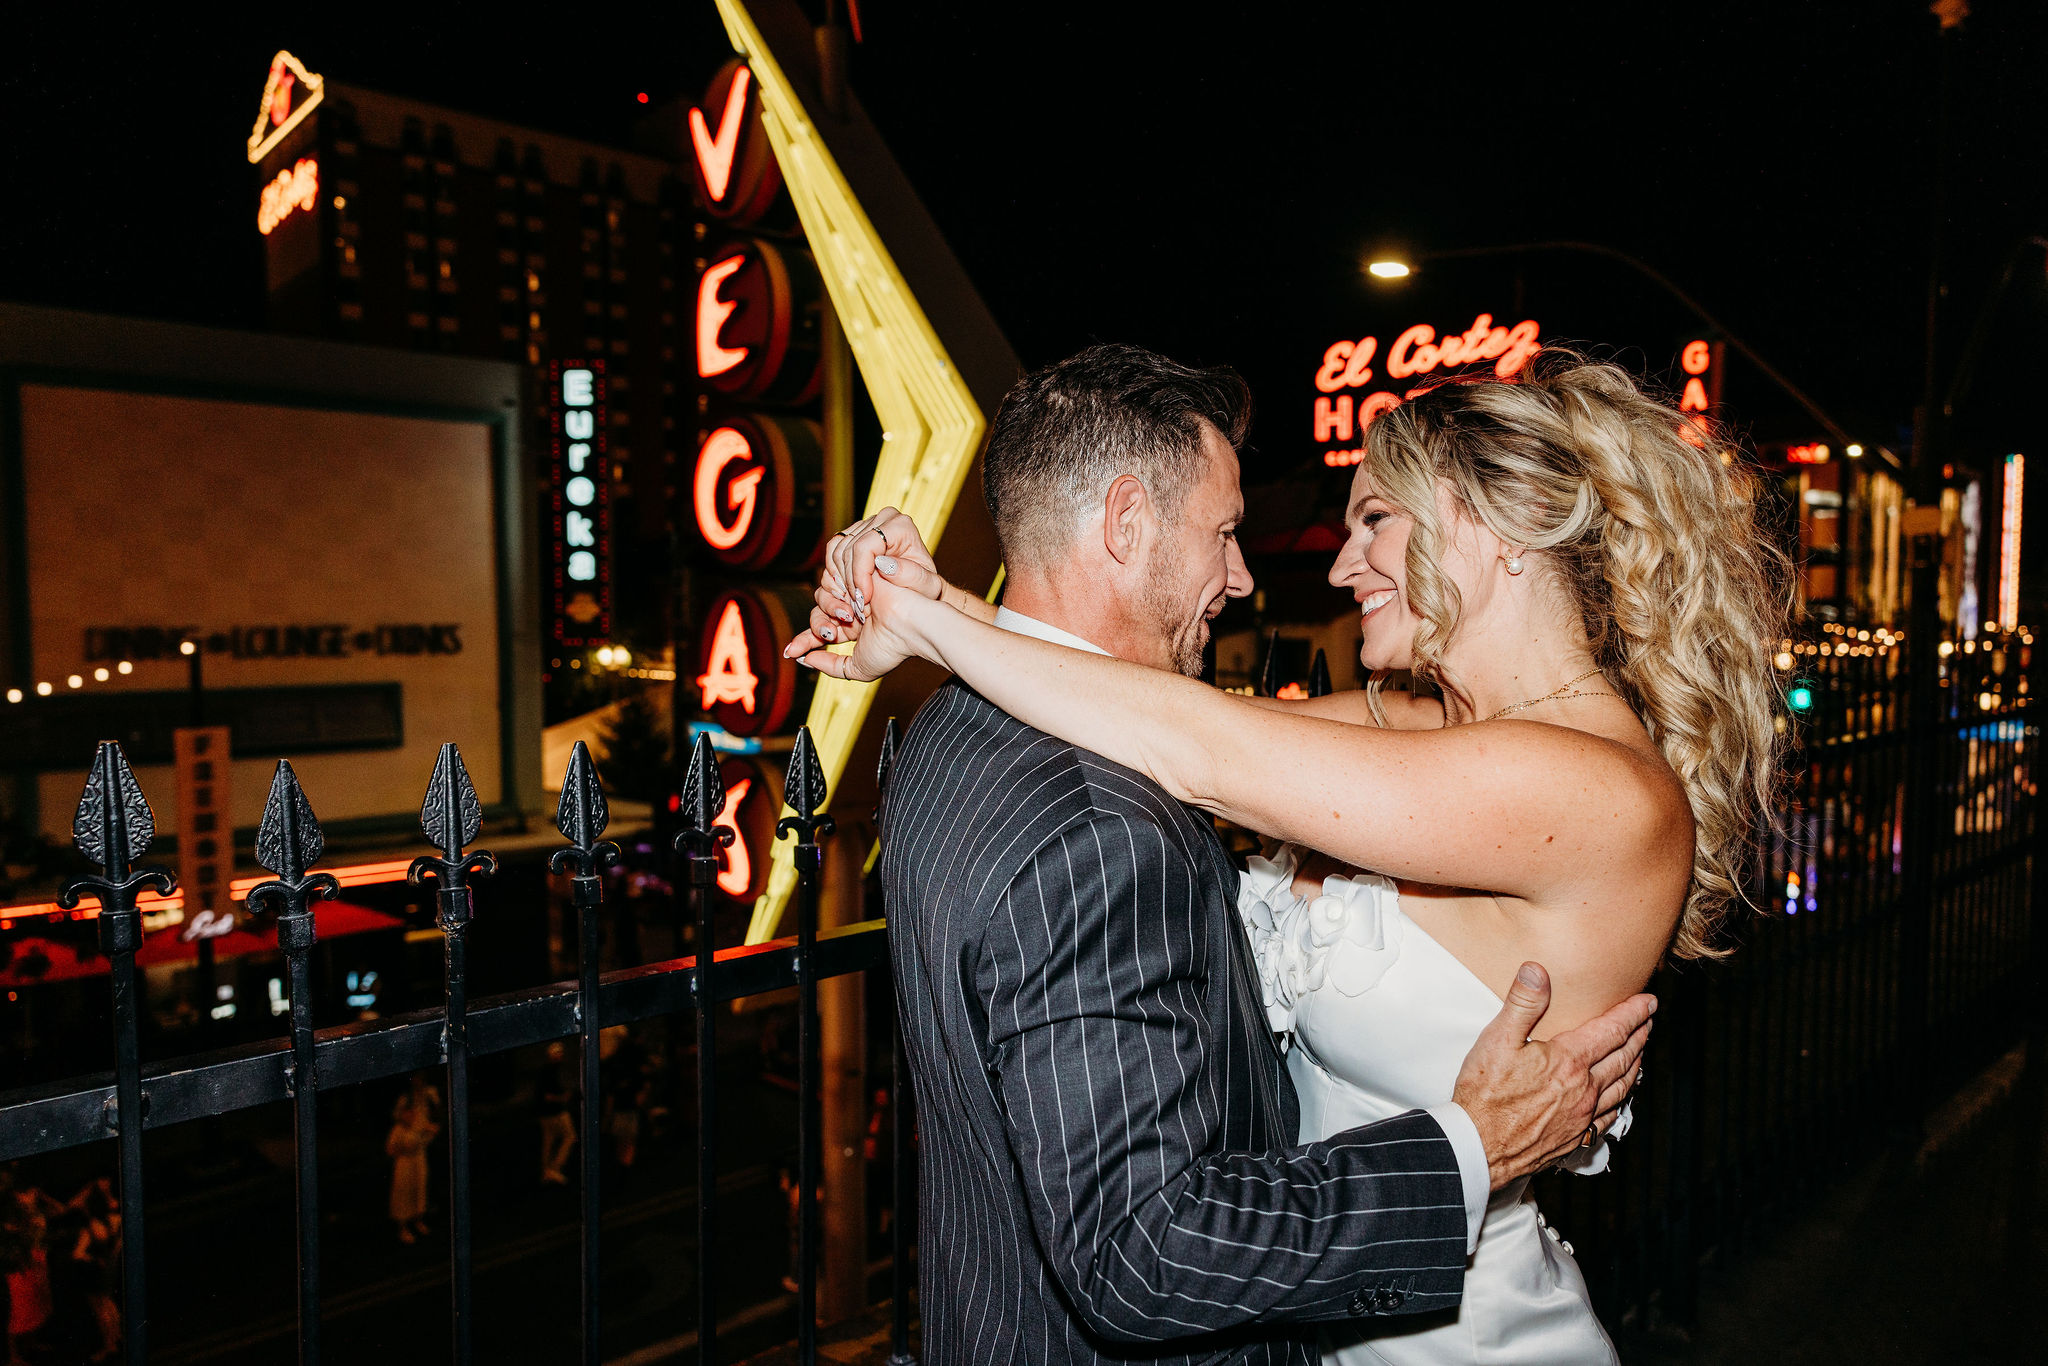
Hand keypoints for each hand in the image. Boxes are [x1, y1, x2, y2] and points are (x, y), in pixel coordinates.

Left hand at [784, 552, 944, 681]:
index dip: (805, 641)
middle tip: (831, 633)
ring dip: (829, 610)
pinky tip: (849, 602)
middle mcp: (853, 608)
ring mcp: (855, 590)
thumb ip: (831, 667)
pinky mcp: (857, 573)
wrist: (912, 624)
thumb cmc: (893, 647)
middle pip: (818, 614)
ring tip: (848, 615)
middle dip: (817, 627)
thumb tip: (806, 660)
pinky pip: (831, 578)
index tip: (791, 652)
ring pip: (822, 596)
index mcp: (855, 627)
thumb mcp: (859, 669)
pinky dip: (834, 594)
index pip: (822, 631)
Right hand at [805, 507, 938, 646]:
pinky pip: (833, 551)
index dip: (860, 574)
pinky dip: (835, 573)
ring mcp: (866, 524)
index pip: (866, 545)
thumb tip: (884, 563)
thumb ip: (910, 575)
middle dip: (850, 580)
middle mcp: (883, 519)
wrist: (917, 585)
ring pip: (837, 550)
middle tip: (857, 604)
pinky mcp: (854, 533)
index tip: (864, 598)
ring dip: (841, 579)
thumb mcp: (926, 587)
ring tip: (854, 600)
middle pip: (848, 548)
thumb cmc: (924, 586)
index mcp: (900, 525)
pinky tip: (847, 590)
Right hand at [1450, 962, 1652, 1189]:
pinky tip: (1620, 1097)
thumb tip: (1537, 970)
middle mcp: (1583, 1089)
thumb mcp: (1497, 1040)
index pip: (1612, 1030)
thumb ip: (1522, 1003)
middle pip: (1623, 1057)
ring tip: (1641, 1052)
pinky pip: (1609, 1116)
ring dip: (1635, 1065)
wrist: (1479, 1148)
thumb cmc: (1484, 1094)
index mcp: (1568, 1061)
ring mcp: (1582, 1115)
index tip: (1648, 1001)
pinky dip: (1621, 1100)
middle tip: (1650, 1021)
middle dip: (1640, 1035)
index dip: (1633, 1013)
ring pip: (1621, 1087)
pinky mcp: (1575, 1137)